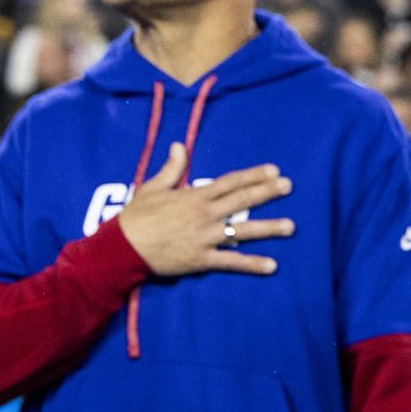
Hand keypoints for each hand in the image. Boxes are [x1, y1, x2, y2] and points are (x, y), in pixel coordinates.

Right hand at [116, 143, 294, 275]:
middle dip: (268, 192)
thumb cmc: (134, 218)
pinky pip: (231, 262)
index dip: (254, 175)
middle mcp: (205, 215)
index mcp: (195, 196)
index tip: (274, 170)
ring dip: (268, 228)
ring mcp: (205, 237)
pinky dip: (252, 264)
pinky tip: (272, 266)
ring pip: (242, 231)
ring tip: (291, 226)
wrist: (119, 249)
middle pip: (243, 201)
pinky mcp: (201, 259)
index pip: (231, 182)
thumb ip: (171, 168)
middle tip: (289, 186)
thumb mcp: (151, 188)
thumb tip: (179, 145)